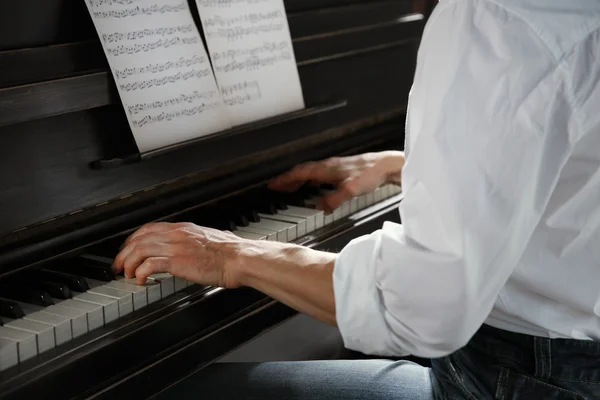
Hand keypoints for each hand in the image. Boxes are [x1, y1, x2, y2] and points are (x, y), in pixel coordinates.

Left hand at [113, 222, 251, 287]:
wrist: (239, 258)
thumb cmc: (230, 253)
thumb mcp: (208, 240)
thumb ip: (194, 243)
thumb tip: (188, 250)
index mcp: (184, 228)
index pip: (149, 228)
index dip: (133, 239)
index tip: (128, 250)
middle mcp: (177, 234)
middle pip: (139, 238)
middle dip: (124, 252)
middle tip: (119, 265)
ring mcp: (176, 247)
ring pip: (140, 250)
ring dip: (128, 263)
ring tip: (127, 274)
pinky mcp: (177, 261)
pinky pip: (149, 265)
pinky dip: (140, 273)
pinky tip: (140, 280)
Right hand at [268, 151, 403, 212]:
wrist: (386, 165)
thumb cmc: (371, 173)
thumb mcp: (350, 190)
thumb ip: (333, 199)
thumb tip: (320, 207)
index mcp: (326, 168)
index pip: (299, 173)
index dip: (285, 179)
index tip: (273, 184)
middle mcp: (328, 166)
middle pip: (302, 171)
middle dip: (288, 180)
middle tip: (278, 187)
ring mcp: (335, 167)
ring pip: (311, 172)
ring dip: (300, 180)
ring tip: (292, 188)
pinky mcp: (343, 170)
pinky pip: (321, 174)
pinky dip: (312, 180)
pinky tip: (316, 187)